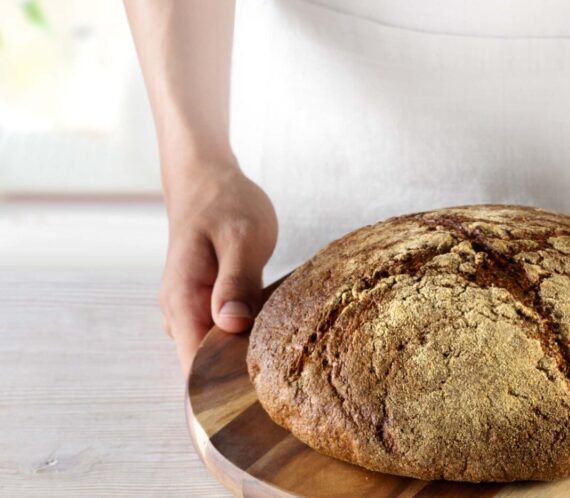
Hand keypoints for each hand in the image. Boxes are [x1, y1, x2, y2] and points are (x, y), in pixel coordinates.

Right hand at [160, 160, 276, 373]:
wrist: (206, 178)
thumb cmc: (224, 203)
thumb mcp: (240, 237)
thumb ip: (236, 282)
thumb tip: (231, 326)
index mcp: (182, 301)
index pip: (194, 366)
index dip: (224, 389)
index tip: (262, 400)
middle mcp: (180, 313)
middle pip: (206, 366)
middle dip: (241, 380)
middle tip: (289, 389)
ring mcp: (192, 310)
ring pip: (217, 351)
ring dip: (247, 360)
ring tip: (289, 370)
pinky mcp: (209, 304)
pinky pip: (225, 334)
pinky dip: (248, 340)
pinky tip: (279, 342)